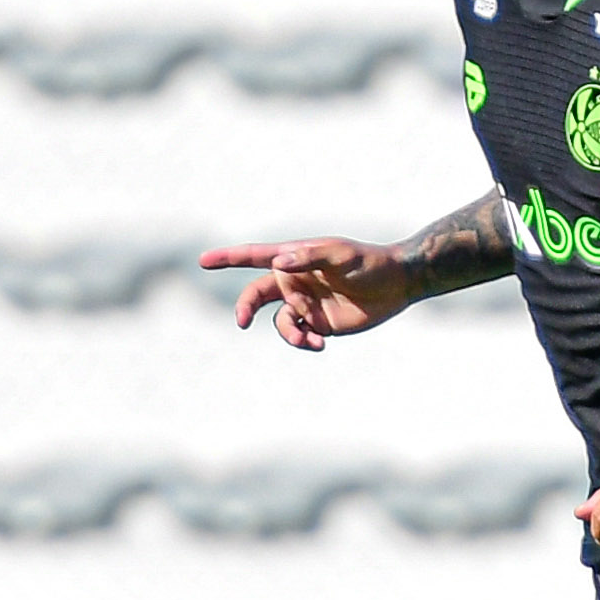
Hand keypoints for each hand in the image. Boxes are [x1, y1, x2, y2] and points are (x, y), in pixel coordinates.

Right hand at [197, 238, 412, 351]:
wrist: (397, 284)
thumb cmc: (369, 262)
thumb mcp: (340, 255)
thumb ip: (309, 257)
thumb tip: (279, 263)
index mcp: (294, 258)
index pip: (254, 256)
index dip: (228, 258)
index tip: (202, 261)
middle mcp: (294, 280)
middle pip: (256, 295)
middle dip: (245, 308)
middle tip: (241, 322)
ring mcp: (304, 303)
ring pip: (278, 322)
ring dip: (288, 333)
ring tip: (308, 339)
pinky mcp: (317, 324)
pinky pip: (297, 335)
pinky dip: (302, 342)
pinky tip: (320, 344)